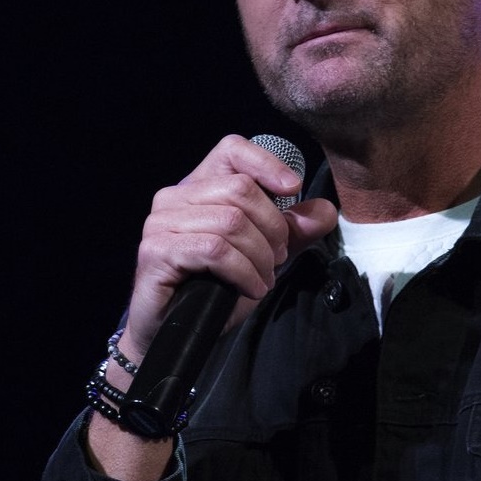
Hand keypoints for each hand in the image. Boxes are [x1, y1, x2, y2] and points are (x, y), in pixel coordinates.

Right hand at [121, 134, 337, 363]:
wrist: (177, 332)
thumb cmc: (216, 286)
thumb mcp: (264, 254)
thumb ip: (294, 231)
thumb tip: (325, 211)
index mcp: (200, 185)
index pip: (232, 149)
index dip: (266, 164)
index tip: (293, 189)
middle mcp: (175, 195)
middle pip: (241, 188)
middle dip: (272, 227)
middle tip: (278, 257)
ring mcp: (161, 221)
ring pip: (231, 221)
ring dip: (259, 255)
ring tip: (264, 277)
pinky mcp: (156, 249)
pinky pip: (215, 250)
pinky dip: (243, 271)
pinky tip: (251, 288)